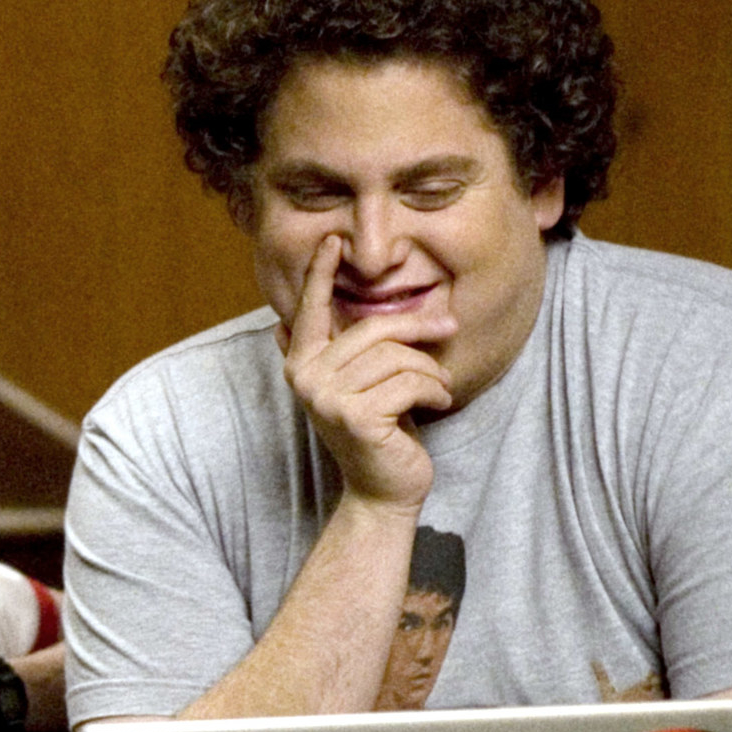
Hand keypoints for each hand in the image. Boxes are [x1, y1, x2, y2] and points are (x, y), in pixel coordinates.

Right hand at [278, 234, 450, 511]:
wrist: (383, 491)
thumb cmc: (377, 432)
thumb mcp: (352, 386)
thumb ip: (326, 354)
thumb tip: (282, 323)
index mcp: (301, 364)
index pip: (311, 311)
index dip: (321, 273)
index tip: (334, 240)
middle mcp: (306, 378)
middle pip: (373, 329)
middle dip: (418, 329)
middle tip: (449, 330)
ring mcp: (327, 399)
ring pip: (397, 356)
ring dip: (430, 370)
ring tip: (437, 388)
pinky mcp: (356, 418)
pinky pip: (409, 382)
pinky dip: (434, 391)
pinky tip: (436, 404)